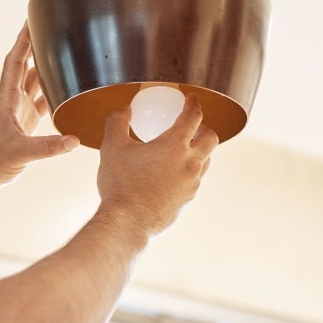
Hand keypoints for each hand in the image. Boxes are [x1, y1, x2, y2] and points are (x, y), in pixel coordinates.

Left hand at [0, 23, 78, 189]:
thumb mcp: (20, 154)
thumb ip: (47, 148)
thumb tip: (73, 141)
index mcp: (6, 99)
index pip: (15, 62)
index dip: (22, 41)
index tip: (30, 20)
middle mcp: (12, 100)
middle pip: (25, 65)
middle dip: (36, 45)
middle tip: (50, 26)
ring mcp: (19, 110)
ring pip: (33, 81)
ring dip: (45, 66)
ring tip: (61, 50)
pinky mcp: (25, 122)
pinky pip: (41, 100)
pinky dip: (52, 92)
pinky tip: (66, 87)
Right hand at [97, 94, 218, 238]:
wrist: (126, 223)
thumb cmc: (120, 184)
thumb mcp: (112, 147)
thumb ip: (117, 123)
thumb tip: (124, 110)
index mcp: (175, 145)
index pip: (193, 117)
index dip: (193, 104)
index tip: (191, 99)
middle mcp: (190, 164)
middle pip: (211, 139)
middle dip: (204, 128)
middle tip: (193, 126)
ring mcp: (191, 185)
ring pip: (206, 162)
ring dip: (199, 151)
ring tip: (184, 151)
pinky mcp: (186, 201)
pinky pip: (194, 181)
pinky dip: (188, 172)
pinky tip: (172, 175)